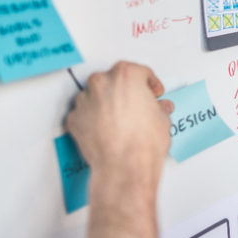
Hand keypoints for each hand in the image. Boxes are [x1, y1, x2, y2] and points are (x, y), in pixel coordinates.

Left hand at [66, 61, 173, 196]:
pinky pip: (85, 114)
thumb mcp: (162, 119)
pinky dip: (94, 119)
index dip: (150, 83)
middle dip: (126, 92)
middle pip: (115, 80)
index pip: (140, 72)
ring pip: (97, 96)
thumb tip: (157, 110)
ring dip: (107, 104)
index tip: (153, 92)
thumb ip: (158, 108)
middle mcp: (102, 83)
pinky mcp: (75, 119)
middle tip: (137, 105)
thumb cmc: (143, 142)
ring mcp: (85, 100)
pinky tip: (107, 130)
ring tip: (121, 120)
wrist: (125, 166)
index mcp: (126, 75)